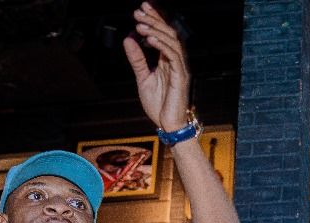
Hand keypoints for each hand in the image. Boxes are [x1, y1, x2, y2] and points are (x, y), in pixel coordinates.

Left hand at [123, 2, 190, 130]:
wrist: (168, 125)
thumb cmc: (159, 105)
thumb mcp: (143, 78)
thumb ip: (137, 59)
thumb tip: (128, 39)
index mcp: (168, 60)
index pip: (163, 34)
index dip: (154, 19)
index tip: (141, 8)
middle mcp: (176, 61)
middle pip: (169, 33)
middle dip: (154, 20)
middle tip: (138, 11)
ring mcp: (180, 68)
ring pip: (172, 41)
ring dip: (155, 30)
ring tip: (140, 24)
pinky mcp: (181, 76)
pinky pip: (173, 56)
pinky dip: (161, 45)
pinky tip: (149, 39)